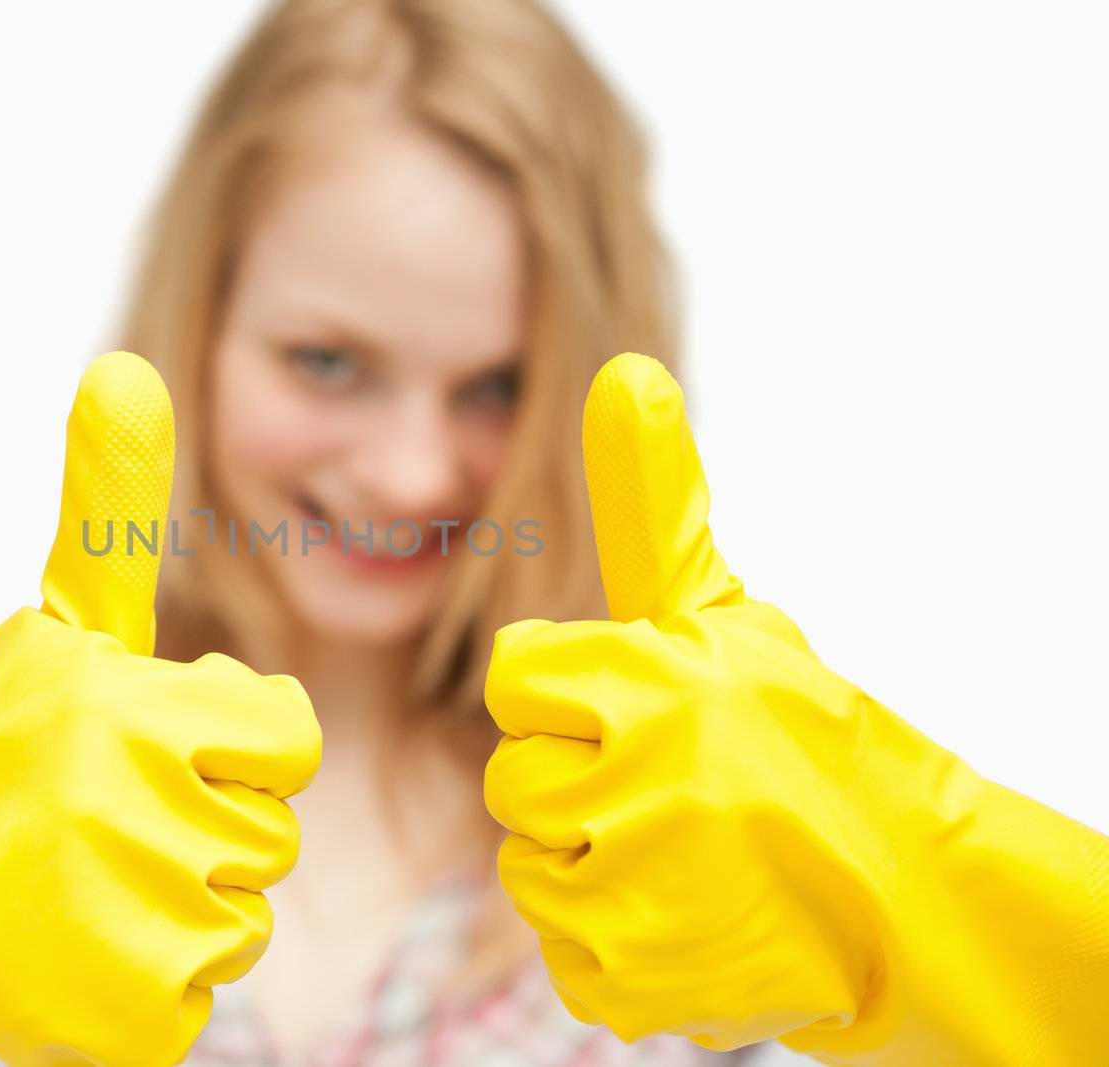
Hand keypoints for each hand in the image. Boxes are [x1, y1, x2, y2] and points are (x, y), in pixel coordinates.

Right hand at [0, 351, 321, 1066]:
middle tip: (97, 828)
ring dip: (173, 908)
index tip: (153, 756)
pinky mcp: (127, 1016)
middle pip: (267, 832)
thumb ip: (107, 509)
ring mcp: (136, 922)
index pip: (285, 736)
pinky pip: (194, 996)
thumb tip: (125, 366)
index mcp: (142, 713)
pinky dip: (143, 984)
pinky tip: (69, 952)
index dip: (229, 748)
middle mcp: (144, 814)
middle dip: (199, 830)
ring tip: (78, 886)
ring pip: (237, 919)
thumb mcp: (57, 629)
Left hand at [482, 353, 1108, 1063]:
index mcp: (652, 682)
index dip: (574, 695)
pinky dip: (615, 938)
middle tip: (672, 790)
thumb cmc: (800, 736)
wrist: (908, 893)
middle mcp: (639, 782)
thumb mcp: (727, 613)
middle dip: (581, 780)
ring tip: (683, 852)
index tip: (641, 712)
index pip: (518, 677)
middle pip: (516, 775)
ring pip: (529, 863)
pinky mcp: (634, 978)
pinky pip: (564, 945)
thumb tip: (625, 373)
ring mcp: (636, 889)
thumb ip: (655, 504)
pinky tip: (686, 914)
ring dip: (592, 860)